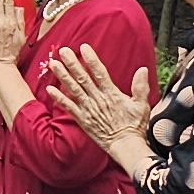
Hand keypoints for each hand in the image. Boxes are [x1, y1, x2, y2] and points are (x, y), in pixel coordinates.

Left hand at [47, 45, 154, 164]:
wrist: (126, 146)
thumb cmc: (135, 126)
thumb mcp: (142, 105)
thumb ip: (140, 87)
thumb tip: (142, 70)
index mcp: (112, 94)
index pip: (100, 73)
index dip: (91, 59)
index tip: (84, 47)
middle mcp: (98, 99)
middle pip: (83, 78)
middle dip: (72, 63)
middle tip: (62, 50)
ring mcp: (89, 109)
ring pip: (73, 89)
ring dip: (63, 76)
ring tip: (53, 64)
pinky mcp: (83, 120)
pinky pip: (69, 107)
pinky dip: (59, 98)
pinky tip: (50, 89)